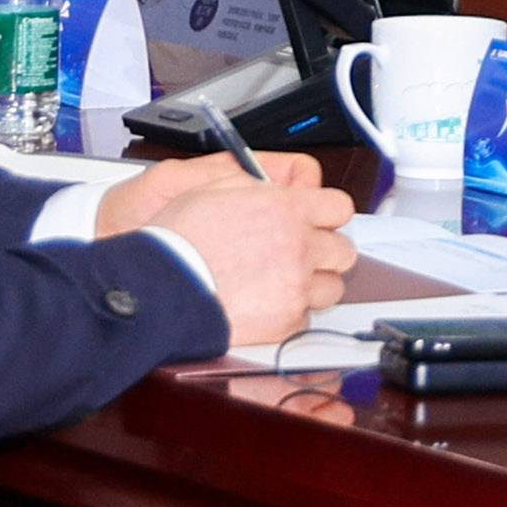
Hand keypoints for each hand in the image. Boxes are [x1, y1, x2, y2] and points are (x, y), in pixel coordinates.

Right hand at [102, 150, 355, 353]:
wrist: (162, 289)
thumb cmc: (178, 242)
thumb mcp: (213, 189)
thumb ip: (255, 186)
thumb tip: (271, 187)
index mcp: (286, 209)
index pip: (340, 207)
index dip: (328, 214)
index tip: (320, 220)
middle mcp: (299, 246)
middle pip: (344, 250)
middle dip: (325, 251)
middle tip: (301, 254)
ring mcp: (296, 286)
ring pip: (332, 288)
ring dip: (312, 284)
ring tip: (283, 283)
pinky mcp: (286, 320)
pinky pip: (306, 318)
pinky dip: (291, 313)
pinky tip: (266, 305)